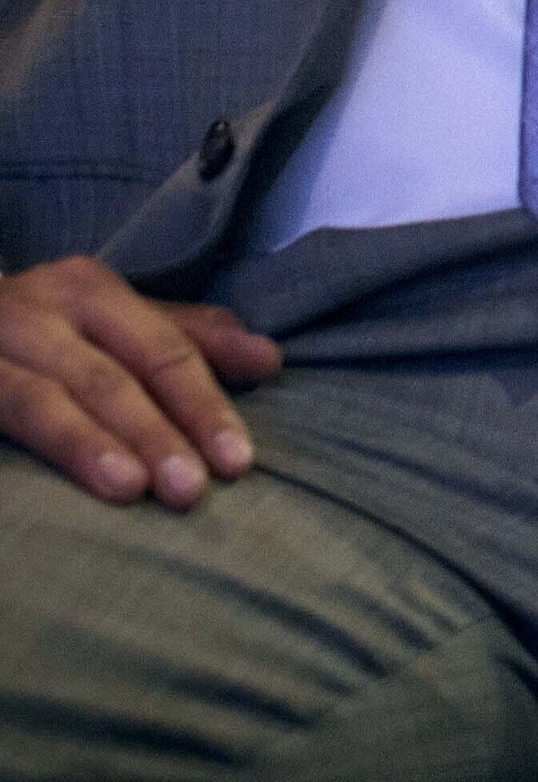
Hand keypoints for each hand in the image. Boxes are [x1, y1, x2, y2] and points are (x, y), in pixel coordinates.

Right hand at [0, 256, 280, 507]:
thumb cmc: (38, 328)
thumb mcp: (110, 320)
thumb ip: (184, 339)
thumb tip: (268, 360)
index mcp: (88, 291)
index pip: (162, 351)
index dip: (202, 405)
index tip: (237, 460)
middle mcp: (34, 312)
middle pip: (106, 376)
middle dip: (153, 433)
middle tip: (191, 489)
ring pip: (39, 399)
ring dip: (86, 444)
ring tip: (129, 488)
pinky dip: (22, 452)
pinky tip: (34, 490)